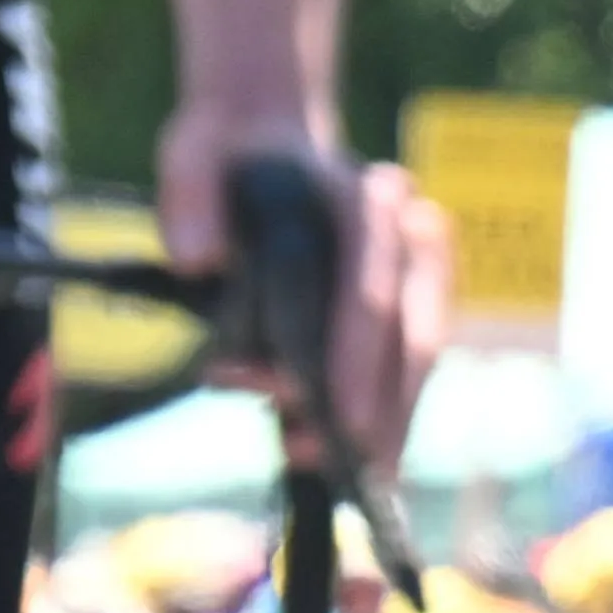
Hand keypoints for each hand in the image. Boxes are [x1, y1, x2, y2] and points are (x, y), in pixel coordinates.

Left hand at [159, 108, 452, 476]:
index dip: (358, 356)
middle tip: (352, 470)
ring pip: (423, 350)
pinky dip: (386, 407)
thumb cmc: (228, 154)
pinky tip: (353, 454)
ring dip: (393, 416)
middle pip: (416, 330)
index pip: (371, 286)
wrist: (264, 136)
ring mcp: (419, 263)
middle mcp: (407, 228)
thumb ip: (189, 196)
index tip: (339, 419)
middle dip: (386, 407)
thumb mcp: (193, 154)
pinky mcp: (411, 296)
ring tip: (352, 477)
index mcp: (361, 197)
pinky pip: (409, 359)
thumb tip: (198, 260)